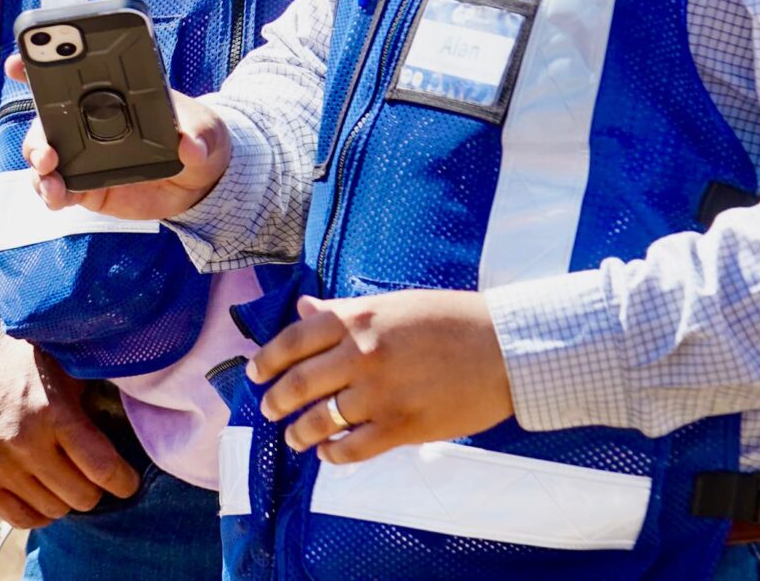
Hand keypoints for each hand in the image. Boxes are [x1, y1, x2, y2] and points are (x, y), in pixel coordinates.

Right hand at [0, 322, 139, 527]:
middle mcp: (24, 442)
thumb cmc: (24, 359)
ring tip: (65, 477)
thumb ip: (97, 396)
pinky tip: (43, 491)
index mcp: (53, 411)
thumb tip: (141, 419)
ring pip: (53, 510)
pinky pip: (20, 518)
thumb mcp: (66, 365)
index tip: (127, 479)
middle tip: (93, 475)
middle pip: (81, 498)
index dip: (124, 481)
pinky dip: (38, 511)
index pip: (103, 469)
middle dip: (95, 489)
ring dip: (66, 498)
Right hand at [7, 55, 228, 221]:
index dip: (39, 67)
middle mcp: (87, 122)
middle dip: (36, 132)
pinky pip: (56, 189)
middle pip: (46, 120)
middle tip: (46, 150)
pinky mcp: (84, 186)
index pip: (71, 75)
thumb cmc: (199, 139)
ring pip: (43, 156)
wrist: (199, 182)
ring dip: (38, 165)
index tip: (19, 64)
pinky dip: (50, 193)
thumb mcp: (206, 131)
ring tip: (51, 177)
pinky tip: (57, 197)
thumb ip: (199, 136)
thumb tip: (190, 146)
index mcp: (112, 95)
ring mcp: (82, 154)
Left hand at [252, 290, 512, 464]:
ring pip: (322, 420)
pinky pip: (355, 448)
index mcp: (356, 320)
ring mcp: (382, 393)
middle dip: (276, 401)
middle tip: (268, 409)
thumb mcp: (390, 304)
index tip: (255, 373)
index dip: (266, 359)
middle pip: (299, 383)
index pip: (292, 340)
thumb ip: (344, 311)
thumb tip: (303, 309)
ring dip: (300, 433)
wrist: (504, 348)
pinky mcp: (404, 427)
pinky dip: (334, 455)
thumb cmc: (449, 320)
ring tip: (294, 438)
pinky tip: (328, 454)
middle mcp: (362, 355)